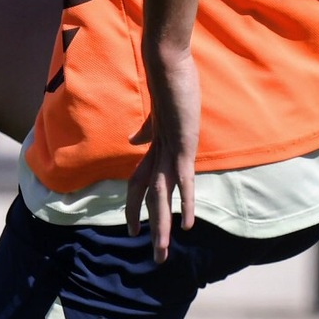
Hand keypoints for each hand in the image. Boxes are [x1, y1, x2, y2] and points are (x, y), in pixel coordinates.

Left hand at [127, 41, 200, 261]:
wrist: (165, 63)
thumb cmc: (167, 83)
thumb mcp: (159, 112)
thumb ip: (147, 128)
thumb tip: (134, 137)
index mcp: (153, 147)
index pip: (139, 183)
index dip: (135, 206)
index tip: (132, 228)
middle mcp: (158, 154)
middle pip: (149, 198)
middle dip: (151, 227)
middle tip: (154, 256)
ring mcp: (170, 152)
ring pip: (162, 198)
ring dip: (163, 228)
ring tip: (162, 252)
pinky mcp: (183, 147)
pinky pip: (183, 182)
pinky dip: (184, 204)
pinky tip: (187, 225)